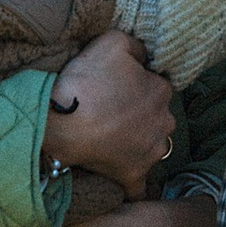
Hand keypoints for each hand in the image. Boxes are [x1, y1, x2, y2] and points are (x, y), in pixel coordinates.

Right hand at [43, 28, 173, 189]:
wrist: (60, 122)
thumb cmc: (87, 81)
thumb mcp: (113, 42)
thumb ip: (136, 45)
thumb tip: (143, 55)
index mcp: (162, 91)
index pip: (155, 85)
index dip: (135, 85)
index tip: (114, 87)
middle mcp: (165, 123)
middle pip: (156, 116)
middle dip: (140, 114)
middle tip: (110, 111)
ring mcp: (150, 153)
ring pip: (151, 146)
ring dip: (137, 143)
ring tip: (110, 139)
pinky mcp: (134, 176)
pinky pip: (139, 185)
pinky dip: (133, 182)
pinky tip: (122, 178)